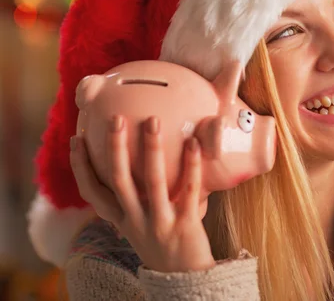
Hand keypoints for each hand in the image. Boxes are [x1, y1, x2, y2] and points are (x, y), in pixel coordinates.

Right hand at [70, 115, 215, 272]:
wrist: (184, 279)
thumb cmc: (162, 244)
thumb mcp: (139, 225)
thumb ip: (133, 200)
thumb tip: (135, 163)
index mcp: (120, 220)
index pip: (92, 192)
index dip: (81, 166)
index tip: (75, 139)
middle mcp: (135, 221)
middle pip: (119, 181)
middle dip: (115, 148)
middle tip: (116, 118)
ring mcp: (159, 223)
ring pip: (152, 182)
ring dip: (151, 149)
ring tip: (153, 121)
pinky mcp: (185, 224)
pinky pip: (188, 191)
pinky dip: (191, 166)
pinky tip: (194, 143)